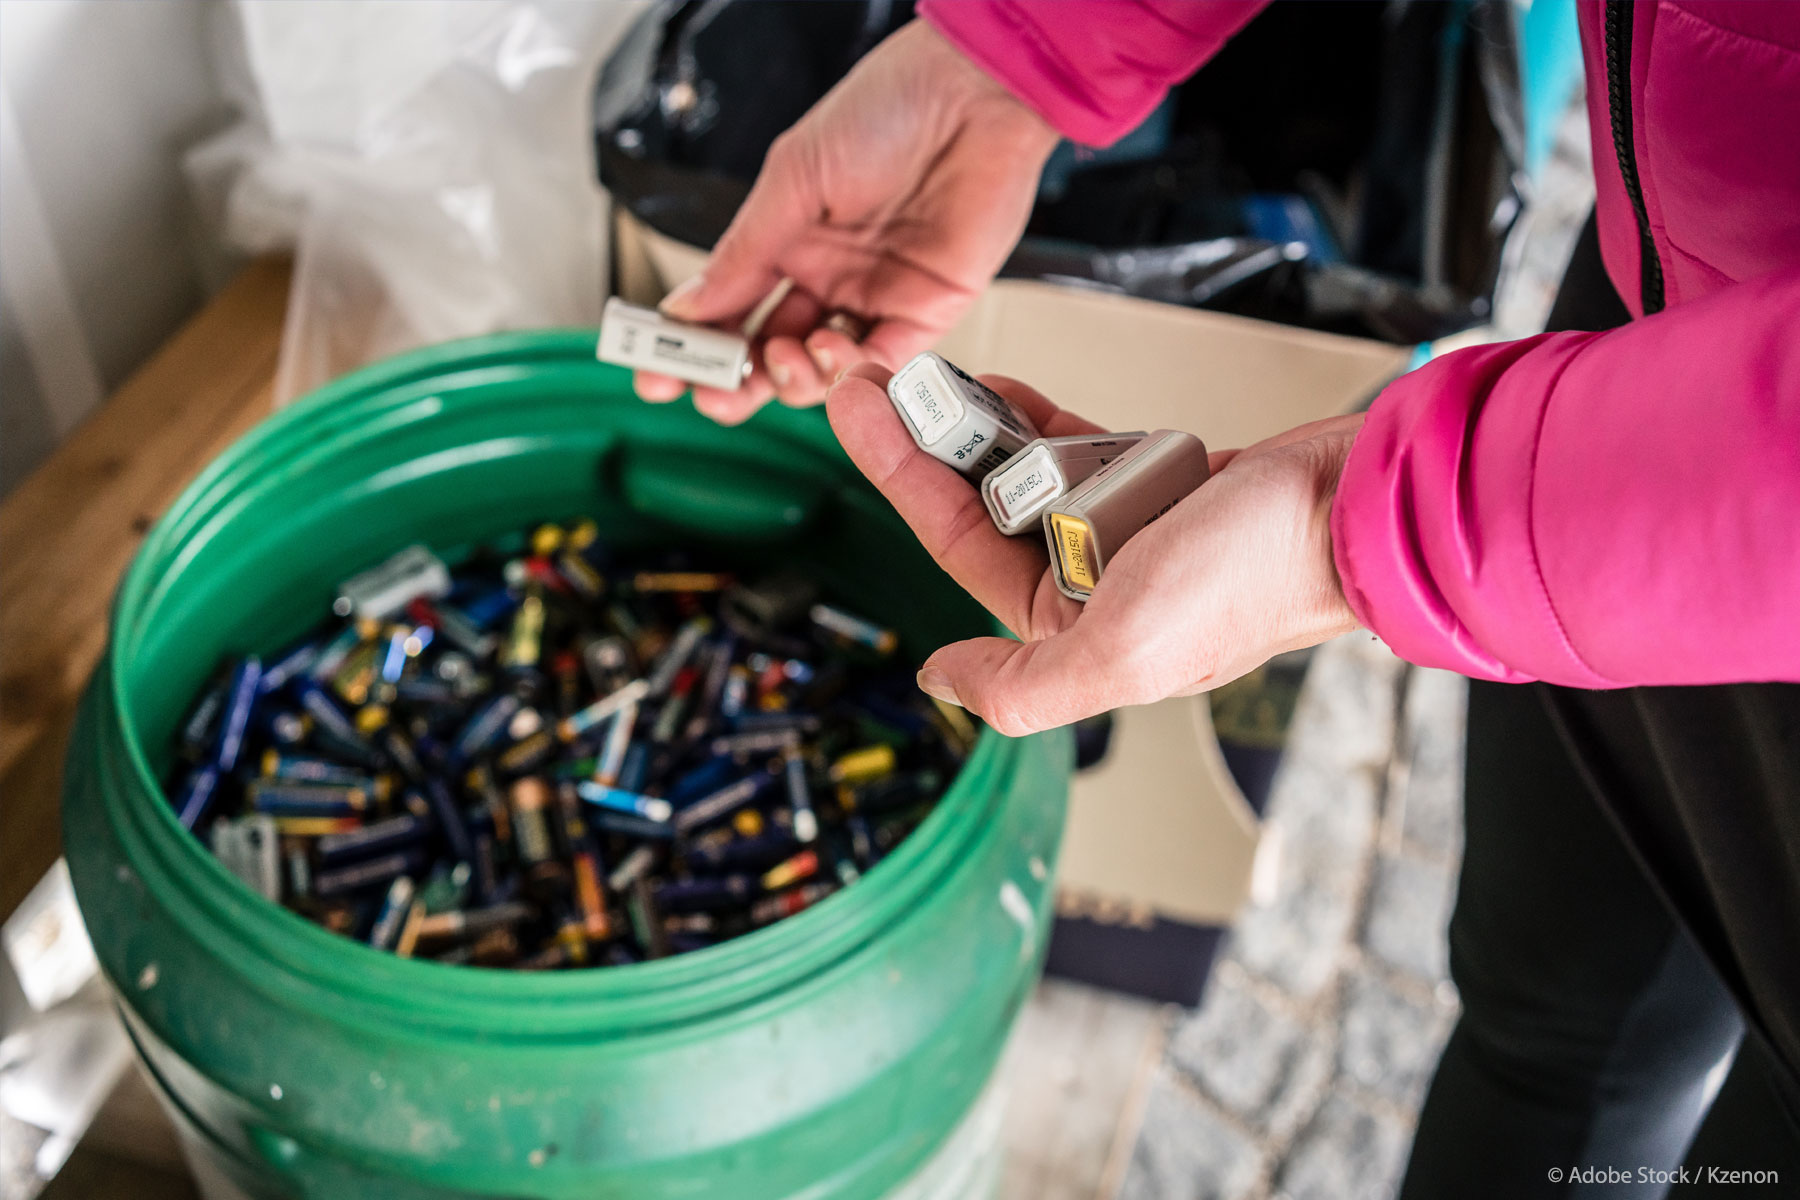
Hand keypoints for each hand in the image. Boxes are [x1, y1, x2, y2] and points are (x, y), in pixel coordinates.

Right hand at [633, 20, 1058, 423]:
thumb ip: (743, 252)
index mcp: (786, 240)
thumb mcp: (794, 179)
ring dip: (794, 376)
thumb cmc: (886, 110)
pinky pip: (883, 364)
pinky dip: (853, 375)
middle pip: (772, 354)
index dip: (694, 349)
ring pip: (823, 371)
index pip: (729, 311)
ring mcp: (875, 297)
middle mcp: (828, 276)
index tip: (657, 376)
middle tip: (717, 394)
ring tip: (786, 352)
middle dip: (739, 383)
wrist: (971, 96)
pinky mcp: (926, 311)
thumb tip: (688, 308)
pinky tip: (831, 356)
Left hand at [825, 364, 1363, 735]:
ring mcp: (1125, 533)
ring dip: (979, 426)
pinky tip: (1002, 391)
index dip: (900, 477)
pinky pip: (1082, 449)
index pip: (960, 547)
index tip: (859, 414)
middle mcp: (1092, 588)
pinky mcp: (1161, 485)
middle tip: (878, 379)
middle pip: (983, 505)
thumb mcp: (1120, 652)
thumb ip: (1021, 687)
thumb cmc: (1251, 578)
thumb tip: (939, 680)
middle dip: (926, 443)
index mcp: (1072, 634)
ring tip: (932, 375)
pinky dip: (1041, 421)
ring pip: (1027, 473)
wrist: (1353, 505)